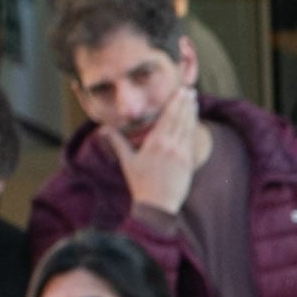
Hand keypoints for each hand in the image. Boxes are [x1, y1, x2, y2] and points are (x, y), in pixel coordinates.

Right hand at [107, 84, 206, 219]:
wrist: (156, 206)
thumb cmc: (140, 184)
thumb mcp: (127, 162)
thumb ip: (117, 142)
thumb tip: (102, 129)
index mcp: (155, 143)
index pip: (168, 117)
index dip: (175, 103)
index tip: (180, 91)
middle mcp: (170, 146)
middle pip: (180, 119)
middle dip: (185, 103)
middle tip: (189, 90)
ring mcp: (181, 154)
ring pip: (188, 128)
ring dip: (191, 113)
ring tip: (194, 100)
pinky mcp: (188, 163)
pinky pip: (191, 141)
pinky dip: (193, 129)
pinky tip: (194, 120)